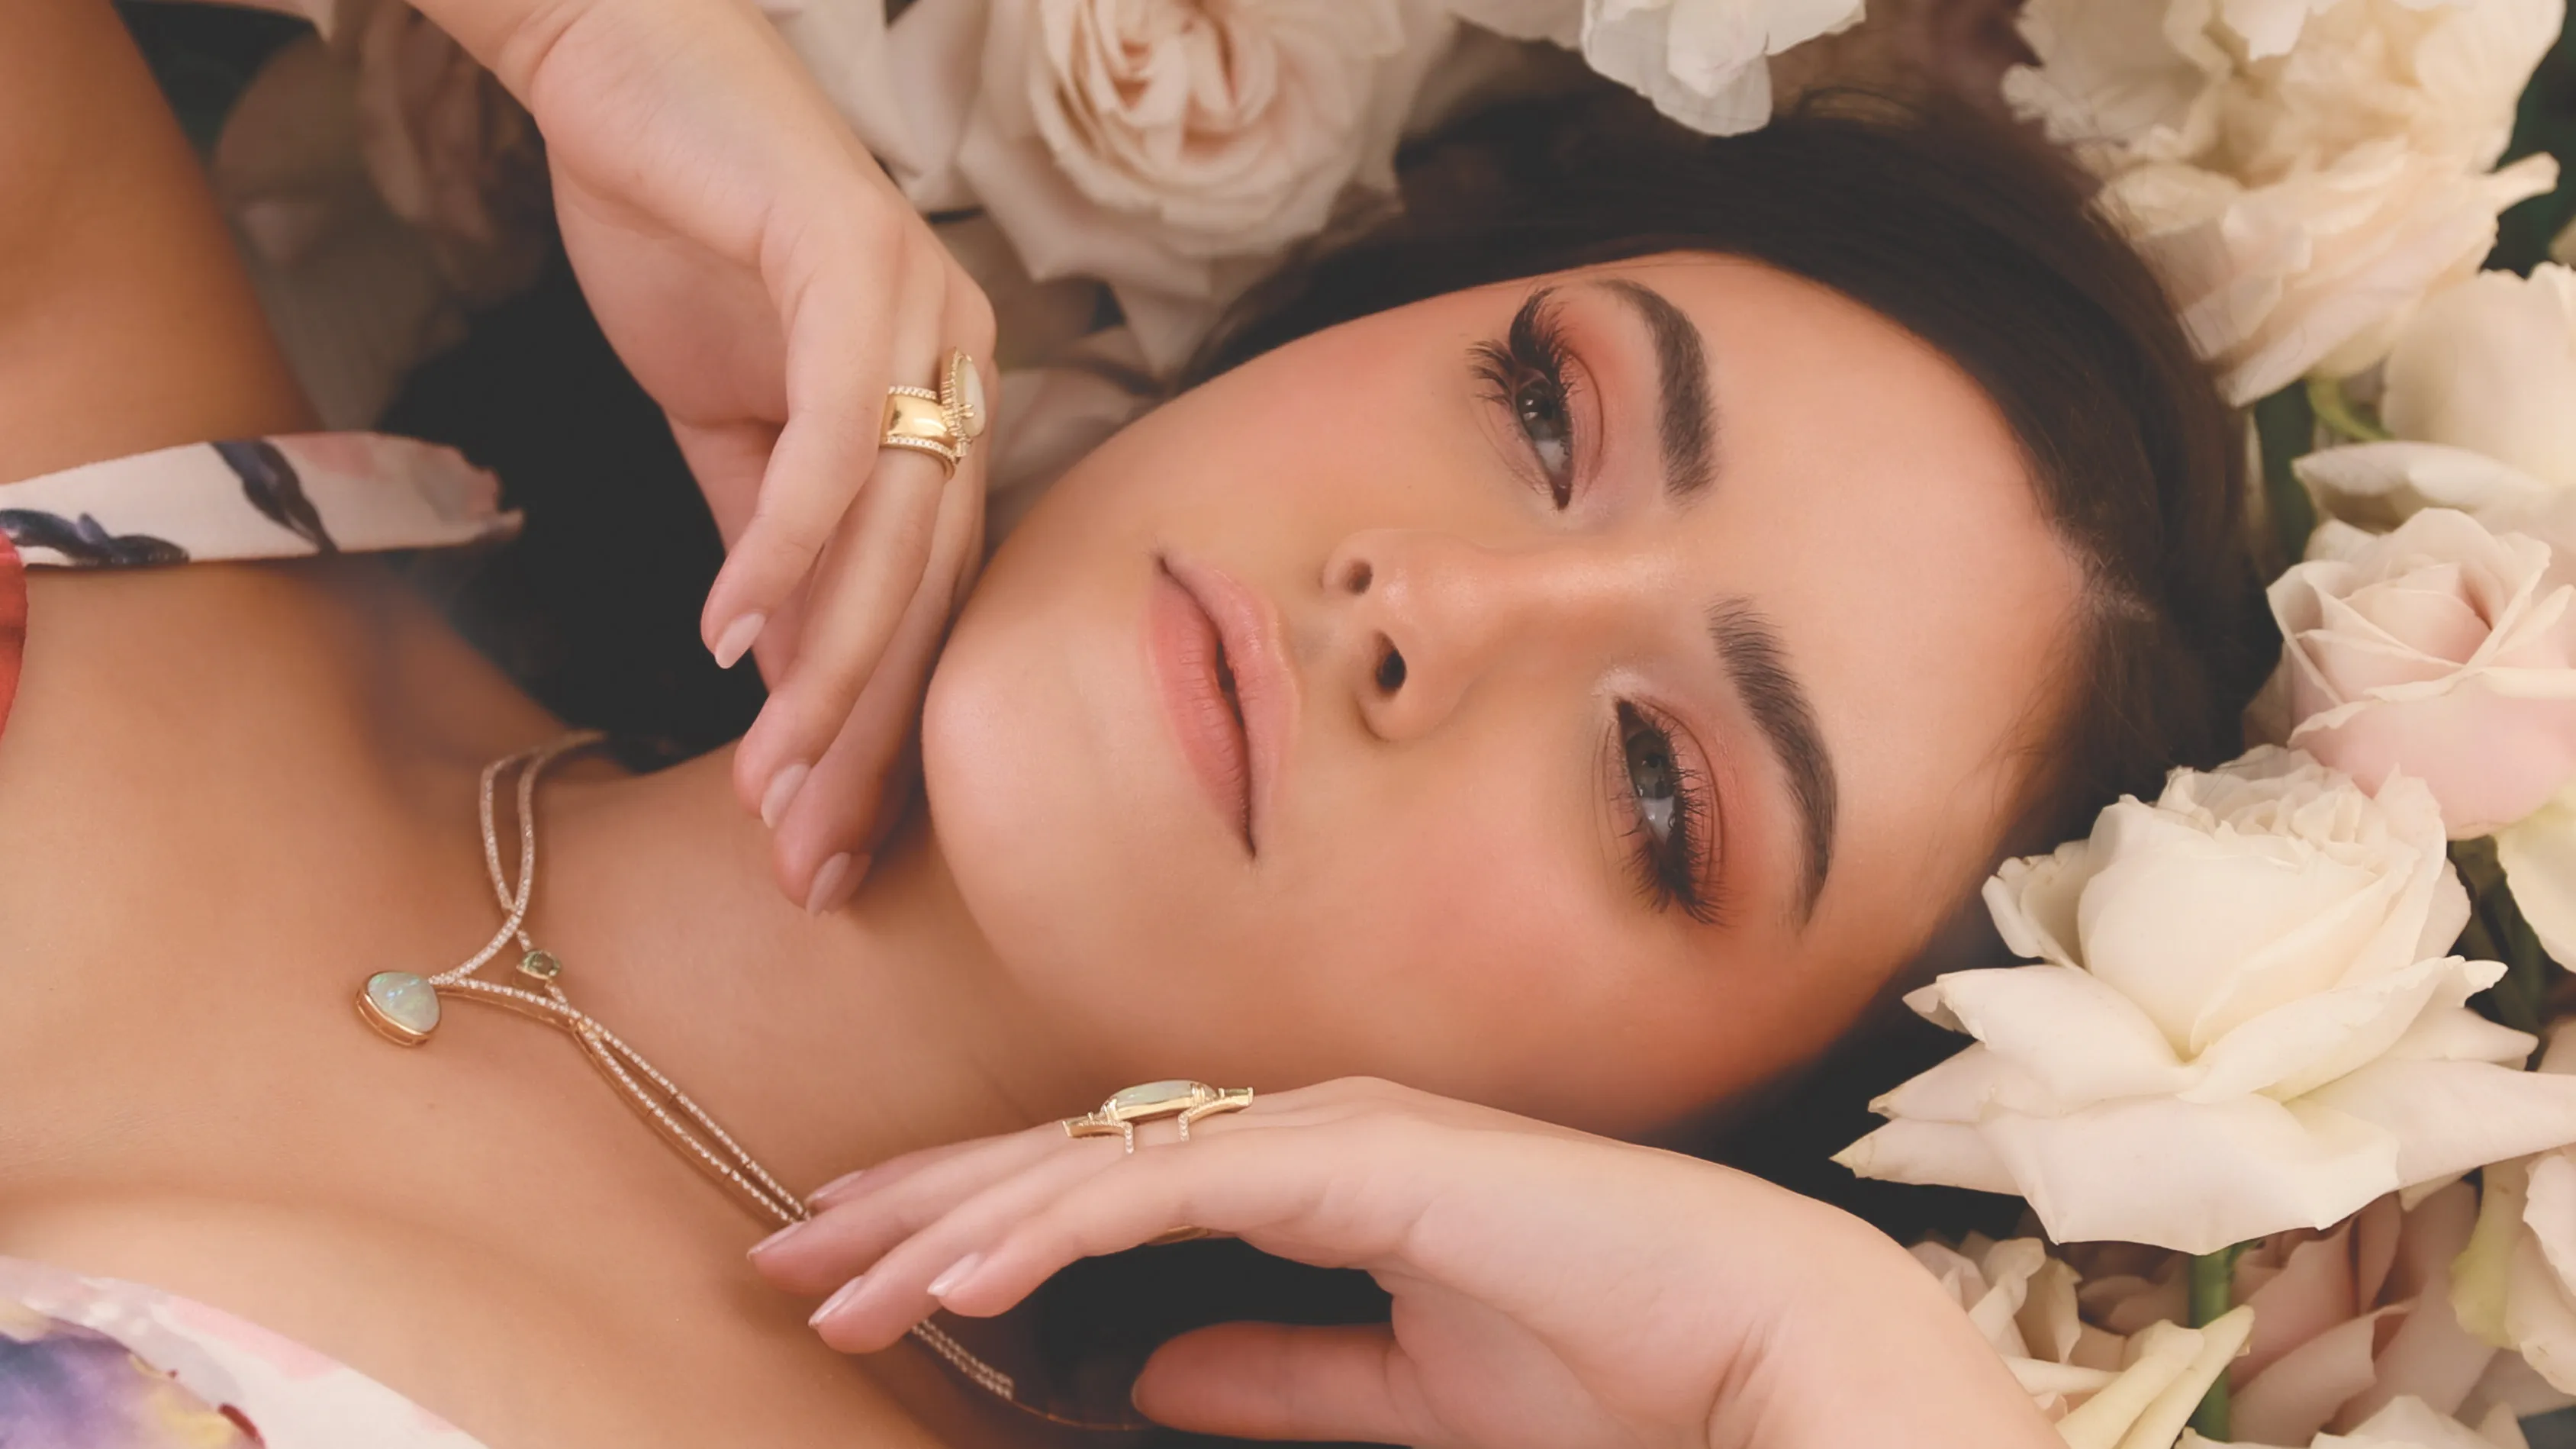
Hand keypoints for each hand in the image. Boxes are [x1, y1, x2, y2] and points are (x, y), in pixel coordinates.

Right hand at [419, 0, 993, 909]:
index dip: (877, 732)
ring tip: (768, 776)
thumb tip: (778, 677)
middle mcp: (964, 371)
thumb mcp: (727, 422)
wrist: (622, 68)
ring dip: (831, 668)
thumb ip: (768, 543)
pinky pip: (840, 436)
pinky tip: (730, 631)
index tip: (821, 847)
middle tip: (807, 858)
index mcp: (943, 412)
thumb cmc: (683, 236)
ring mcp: (928, 315)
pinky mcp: (859, 262)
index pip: (927, 602)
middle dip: (867, 740)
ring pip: (901, 532)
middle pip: (931, 592)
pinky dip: (786, 542)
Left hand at [749, 1079, 2060, 1448]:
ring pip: (1094, 1163)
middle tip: (786, 1252)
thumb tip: (1150, 1373)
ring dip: (952, 1221)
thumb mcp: (1396, 1390)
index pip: (1107, 1189)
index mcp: (1316, 1173)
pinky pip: (1171, 1187)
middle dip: (918, 1202)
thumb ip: (1276, 1371)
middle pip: (1069, 1157)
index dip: (976, 1224)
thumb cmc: (1610, 1365)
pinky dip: (1054, 1221)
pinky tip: (956, 1269)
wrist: (1760, 1347)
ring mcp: (1333, 1130)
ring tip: (830, 1278)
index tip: (864, 1273)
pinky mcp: (1361, 1157)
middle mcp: (1307, 1129)